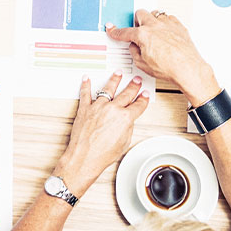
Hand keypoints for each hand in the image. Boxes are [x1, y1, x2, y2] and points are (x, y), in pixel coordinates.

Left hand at [55, 73, 150, 195]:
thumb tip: (127, 121)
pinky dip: (85, 85)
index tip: (145, 95)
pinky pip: (85, 94)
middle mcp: (112, 110)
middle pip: (126, 94)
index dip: (143, 100)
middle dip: (133, 86)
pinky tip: (87, 79)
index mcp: (124, 118)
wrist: (84, 157)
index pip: (138, 105)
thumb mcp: (124, 143)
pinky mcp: (85, 109)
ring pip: (108, 89)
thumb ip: (127, 128)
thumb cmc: (102, 154)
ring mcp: (98, 107)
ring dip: (114, 80)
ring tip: (118, 73)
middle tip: (137, 81)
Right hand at [106, 10, 218, 103]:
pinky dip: (165, 24)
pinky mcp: (179, 26)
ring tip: (153, 32)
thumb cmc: (169, 67)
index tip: (112, 29)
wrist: (188, 68)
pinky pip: (169, 19)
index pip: (125, 32)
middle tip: (138, 31)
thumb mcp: (143, 64)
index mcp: (143, 35)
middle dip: (136, 22)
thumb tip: (134, 47)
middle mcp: (155, 26)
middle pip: (140, 14)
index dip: (116, 32)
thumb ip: (135, 52)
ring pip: (155, 14)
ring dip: (152, 21)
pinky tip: (165, 33)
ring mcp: (168, 24)